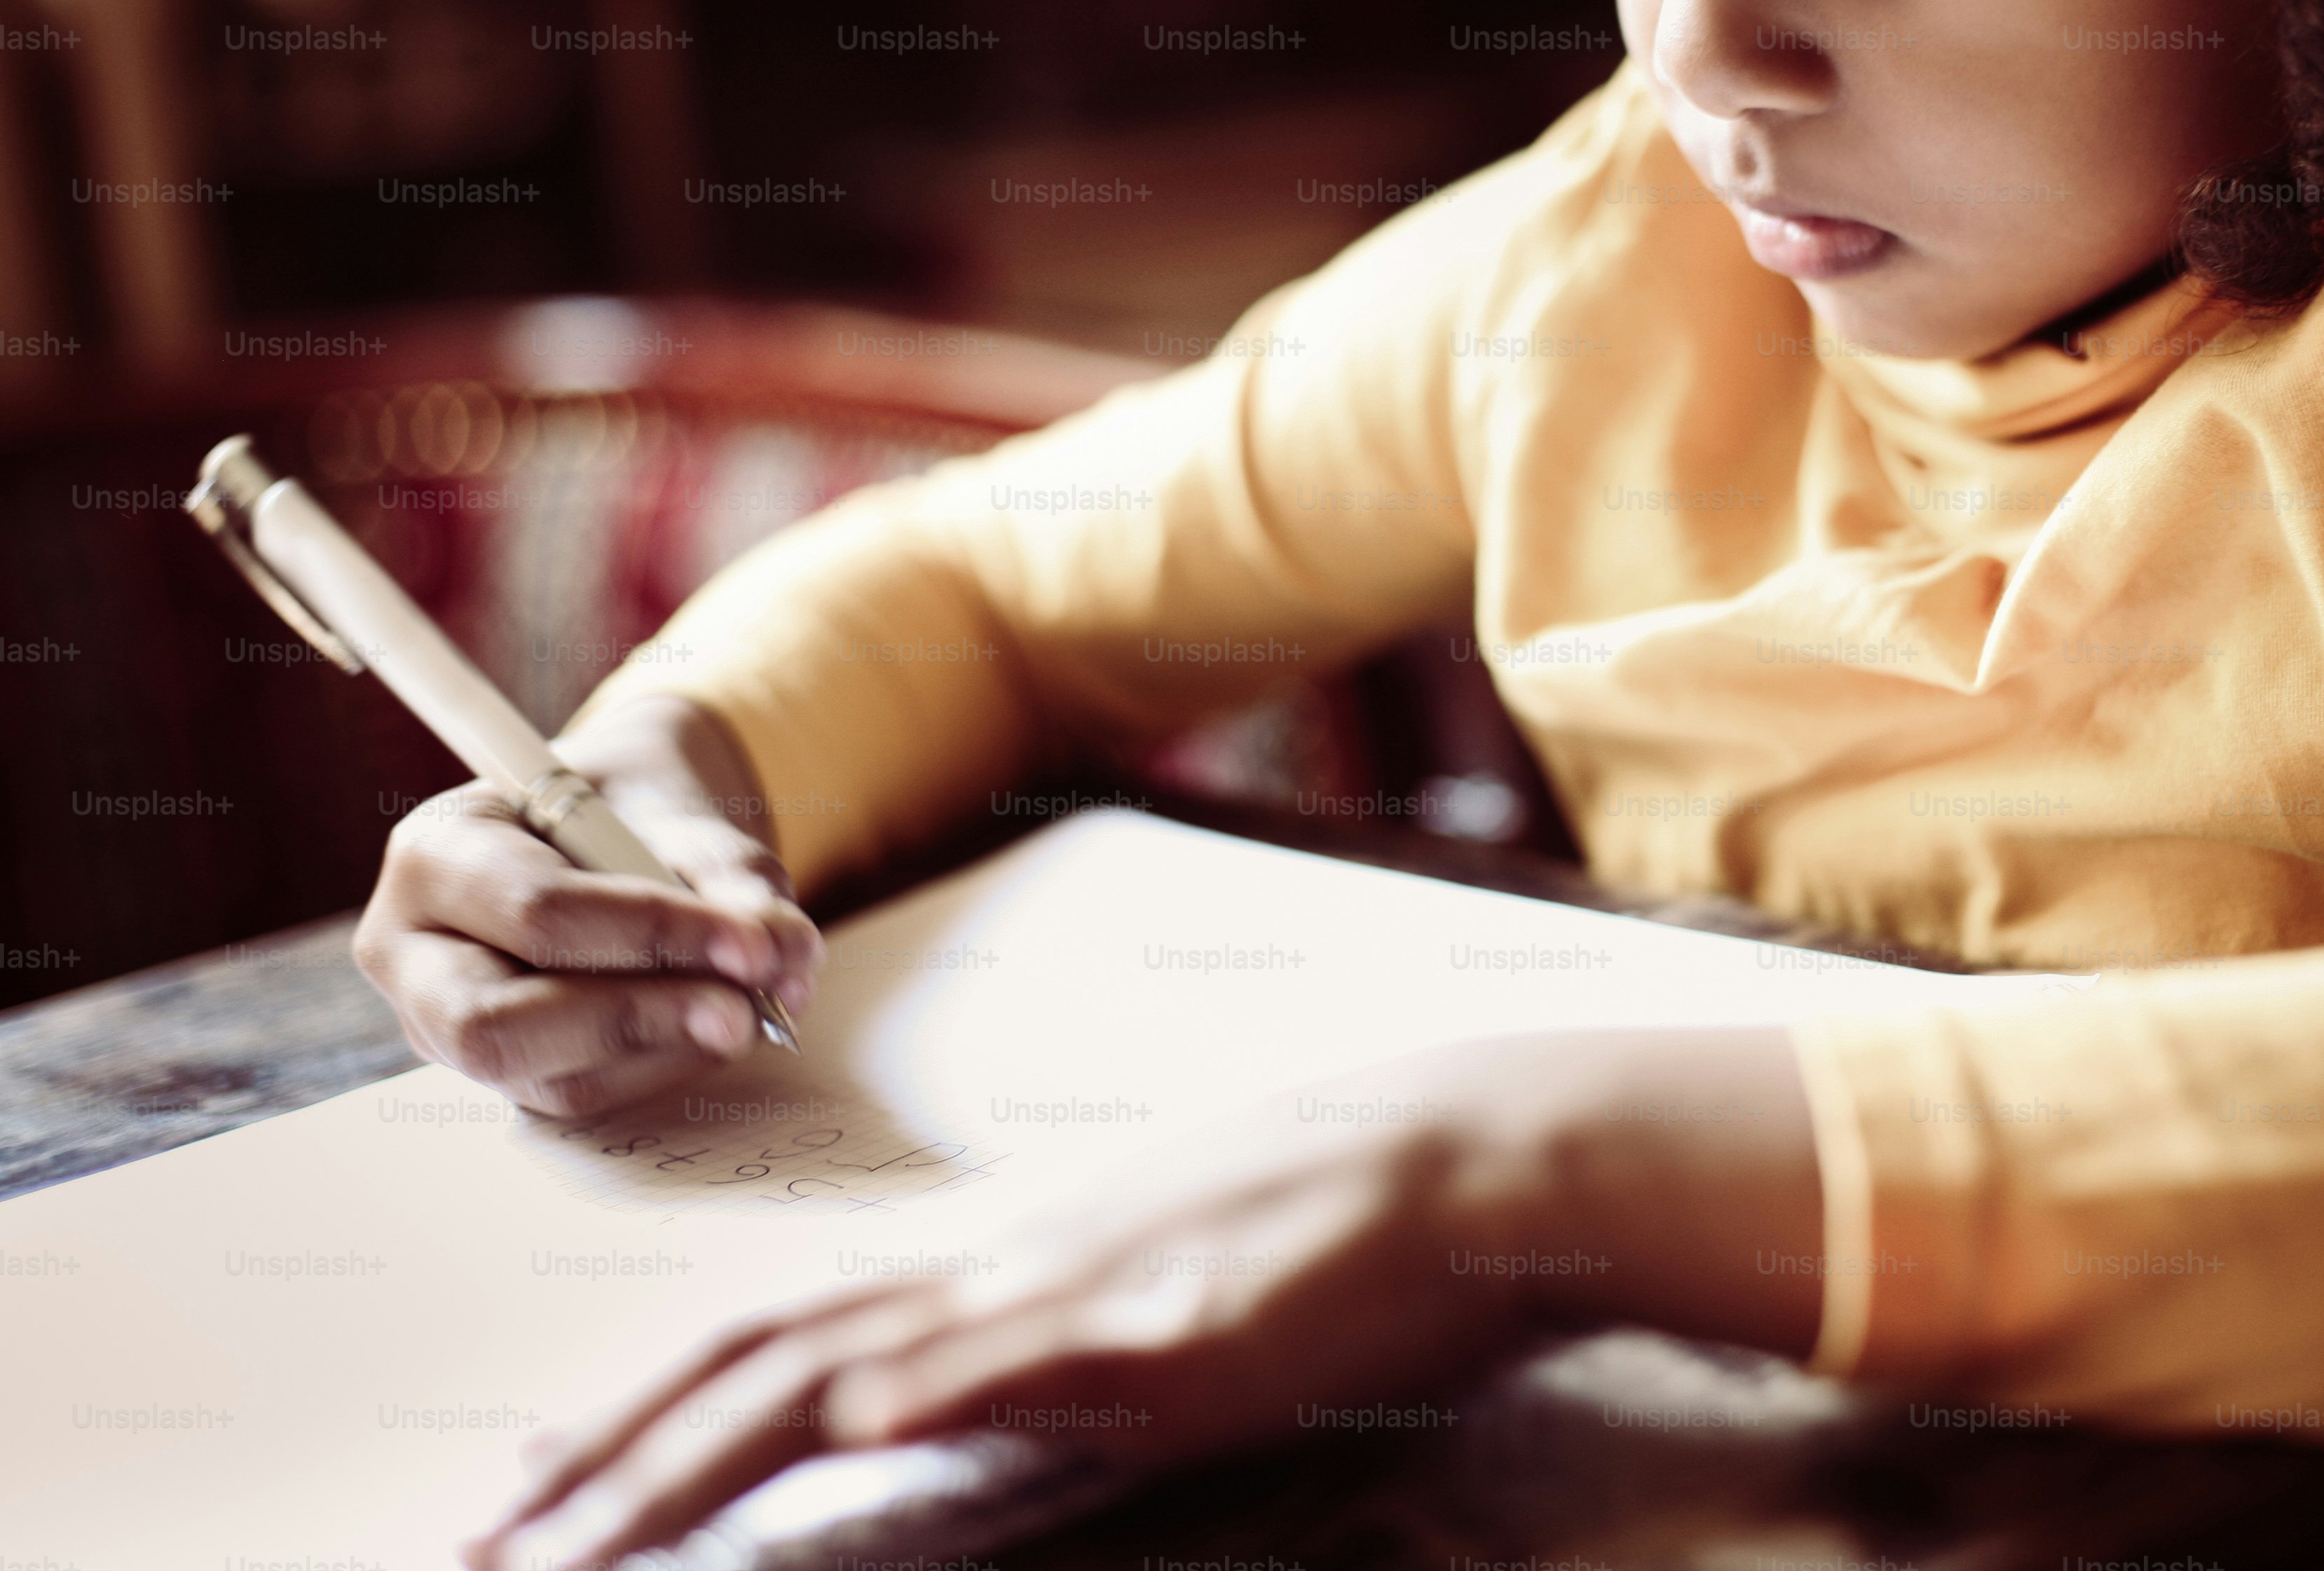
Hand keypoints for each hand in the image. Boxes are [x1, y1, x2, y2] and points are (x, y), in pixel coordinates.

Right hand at [354, 693, 823, 1116]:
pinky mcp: (498, 1069)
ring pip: (536, 1074)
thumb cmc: (632, 813)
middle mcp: (412, 950)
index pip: (536, 911)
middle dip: (631, 1019)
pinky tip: (712, 1032)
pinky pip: (573, 1094)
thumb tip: (784, 958)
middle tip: (741, 1008)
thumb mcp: (685, 818)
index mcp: (438, 853)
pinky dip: (657, 1068)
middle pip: (496, 1023)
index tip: (749, 941)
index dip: (649, 934)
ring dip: (656, 1051)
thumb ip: (733, 879)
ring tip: (745, 1017)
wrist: (615, 827)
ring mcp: (441, 1022)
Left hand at [463, 1026, 1822, 1568]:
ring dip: (687, 1457)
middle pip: (759, 1350)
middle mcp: (1002, 1275)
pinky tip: (825, 1441)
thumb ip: (1058, 1352)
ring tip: (570, 1543)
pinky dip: (895, 1406)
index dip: (649, 1408)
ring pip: (832, 1368)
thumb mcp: (1172, 1300)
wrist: (1469, 1156)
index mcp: (1003, 1271)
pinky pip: (998, 1371)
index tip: (547, 1480)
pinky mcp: (1153, 1332)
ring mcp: (1069, 1299)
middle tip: (489, 1543)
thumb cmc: (1337, 1227)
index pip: (781, 1333)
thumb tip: (942, 1417)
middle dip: (610, 1454)